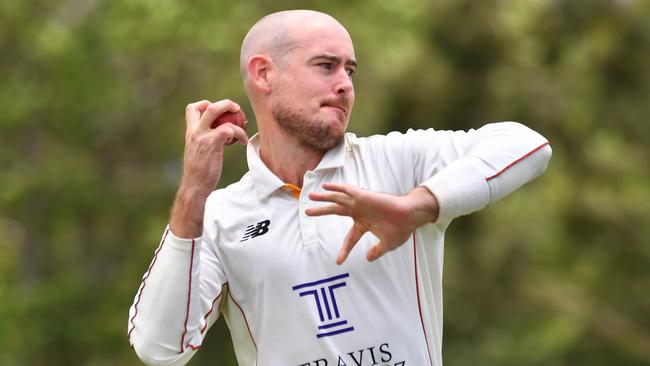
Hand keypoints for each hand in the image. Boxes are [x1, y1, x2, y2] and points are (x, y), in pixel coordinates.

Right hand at [170, 99, 248, 237]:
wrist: (195, 187)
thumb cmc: (199, 175)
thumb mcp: (198, 154)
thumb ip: (205, 143)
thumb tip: (221, 138)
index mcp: (190, 133)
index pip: (192, 109)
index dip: (205, 105)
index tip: (217, 112)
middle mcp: (195, 132)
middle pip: (207, 106)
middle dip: (224, 104)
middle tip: (236, 109)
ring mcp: (203, 136)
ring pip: (217, 112)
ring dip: (234, 116)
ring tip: (244, 127)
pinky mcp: (212, 143)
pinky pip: (229, 129)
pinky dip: (239, 133)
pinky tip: (243, 142)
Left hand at [306, 184, 438, 263]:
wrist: (410, 217)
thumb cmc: (401, 229)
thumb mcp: (387, 244)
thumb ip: (377, 251)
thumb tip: (368, 259)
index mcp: (364, 225)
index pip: (350, 239)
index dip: (344, 250)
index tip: (339, 262)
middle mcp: (359, 213)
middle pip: (335, 211)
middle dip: (321, 211)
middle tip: (307, 212)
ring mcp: (360, 204)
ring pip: (338, 199)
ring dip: (324, 197)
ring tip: (311, 196)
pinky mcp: (364, 197)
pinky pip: (348, 190)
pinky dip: (337, 188)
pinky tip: (326, 187)